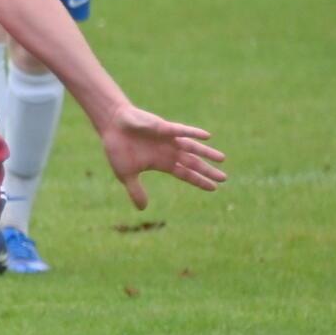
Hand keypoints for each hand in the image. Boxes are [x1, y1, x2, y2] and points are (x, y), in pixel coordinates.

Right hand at [92, 103, 226, 209]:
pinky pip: (181, 130)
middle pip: (192, 163)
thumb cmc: (118, 148)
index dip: (198, 181)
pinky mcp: (162, 127)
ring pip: (191, 147)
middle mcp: (169, 151)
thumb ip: (136, 190)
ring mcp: (168, 139)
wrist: (111, 125)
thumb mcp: (126, 174)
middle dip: (207, 171)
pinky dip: (193, 133)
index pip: (185, 174)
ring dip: (206, 153)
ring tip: (222, 159)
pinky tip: (207, 137)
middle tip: (224, 179)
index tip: (214, 188)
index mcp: (162, 163)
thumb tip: (143, 209)